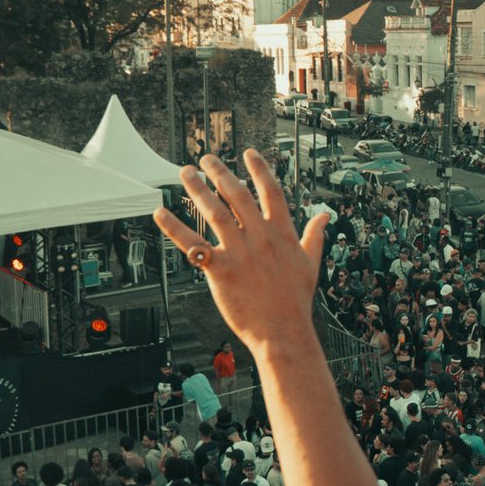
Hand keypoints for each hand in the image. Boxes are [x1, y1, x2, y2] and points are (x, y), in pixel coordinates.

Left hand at [154, 152, 327, 353]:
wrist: (283, 332)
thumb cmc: (296, 300)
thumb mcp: (311, 263)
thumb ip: (314, 236)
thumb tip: (324, 216)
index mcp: (282, 233)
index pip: (271, 191)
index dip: (259, 169)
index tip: (248, 153)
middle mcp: (260, 237)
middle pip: (238, 195)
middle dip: (220, 172)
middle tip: (206, 159)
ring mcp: (240, 252)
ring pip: (215, 211)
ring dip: (198, 189)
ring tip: (186, 173)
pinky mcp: (220, 270)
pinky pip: (193, 244)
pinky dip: (174, 227)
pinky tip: (160, 212)